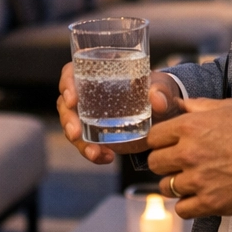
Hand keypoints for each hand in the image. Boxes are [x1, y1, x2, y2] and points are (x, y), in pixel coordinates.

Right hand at [57, 63, 182, 164]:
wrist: (166, 114)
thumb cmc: (159, 91)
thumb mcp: (162, 88)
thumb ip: (161, 92)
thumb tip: (156, 99)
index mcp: (97, 73)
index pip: (71, 74)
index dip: (66, 84)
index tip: (72, 99)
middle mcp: (88, 93)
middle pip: (66, 104)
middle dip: (68, 120)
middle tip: (76, 133)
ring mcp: (90, 116)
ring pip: (73, 127)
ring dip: (79, 142)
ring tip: (95, 153)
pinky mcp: (97, 134)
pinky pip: (86, 144)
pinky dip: (93, 153)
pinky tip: (106, 157)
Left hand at [146, 98, 231, 218]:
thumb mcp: (229, 107)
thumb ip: (199, 106)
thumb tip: (178, 103)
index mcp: (191, 127)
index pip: (153, 138)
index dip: (158, 142)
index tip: (166, 146)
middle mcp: (190, 153)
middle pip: (155, 163)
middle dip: (164, 163)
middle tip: (177, 164)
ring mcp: (199, 180)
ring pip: (165, 188)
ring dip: (175, 185)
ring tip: (190, 182)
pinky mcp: (211, 203)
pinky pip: (182, 209)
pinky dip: (187, 206)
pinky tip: (198, 198)